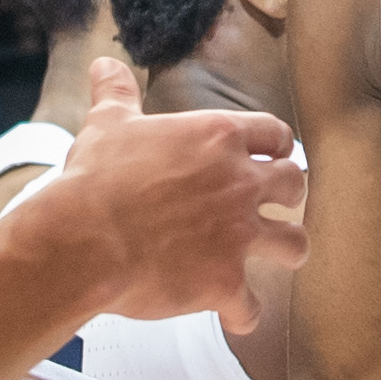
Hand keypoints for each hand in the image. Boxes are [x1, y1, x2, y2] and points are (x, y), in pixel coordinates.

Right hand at [38, 59, 309, 330]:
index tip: (270, 157)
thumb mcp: (107, 124)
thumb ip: (117, 93)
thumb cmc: (96, 178)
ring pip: (294, 244)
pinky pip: (252, 306)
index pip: (275, 134)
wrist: (84, 238)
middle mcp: (240, 183)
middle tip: (272, 206)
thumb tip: (104, 64)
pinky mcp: (225, 281)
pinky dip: (243, 312)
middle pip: (295, 185)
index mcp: (219, 138)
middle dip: (287, 197)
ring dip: (285, 250)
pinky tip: (233, 315)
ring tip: (274, 258)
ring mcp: (238, 235)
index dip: (275, 147)